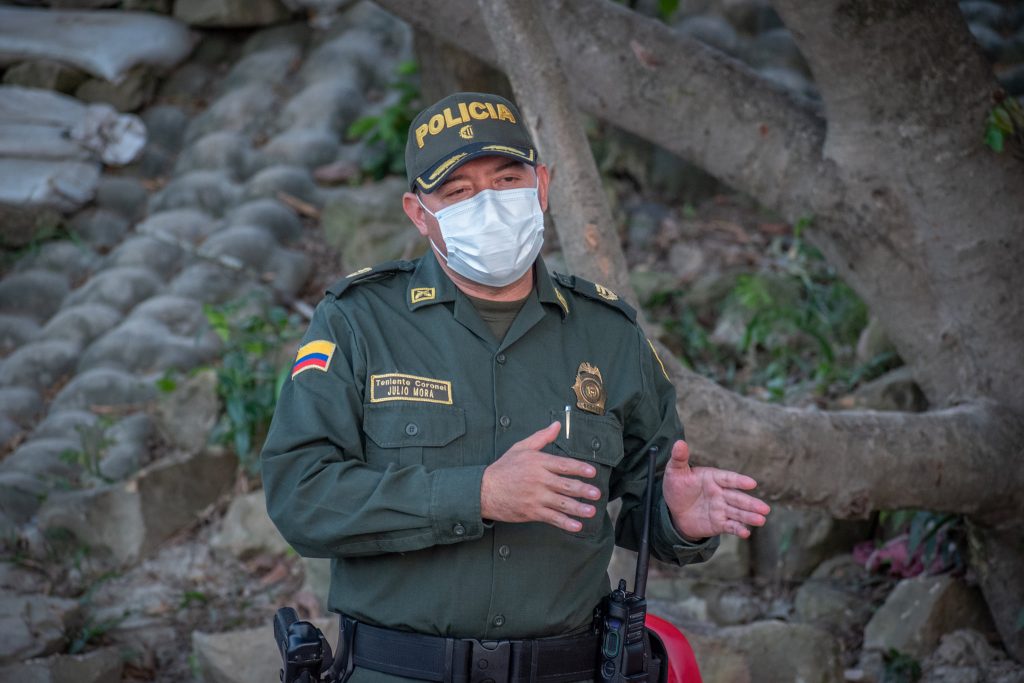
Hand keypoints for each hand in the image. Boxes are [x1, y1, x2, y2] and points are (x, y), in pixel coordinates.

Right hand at [481, 421, 601, 532]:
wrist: (483, 490)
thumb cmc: (503, 468)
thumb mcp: (520, 448)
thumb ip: (541, 437)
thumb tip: (557, 424)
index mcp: (537, 462)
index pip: (563, 464)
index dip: (579, 468)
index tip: (592, 472)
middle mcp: (538, 479)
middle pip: (565, 485)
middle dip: (582, 490)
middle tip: (597, 493)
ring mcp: (535, 497)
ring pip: (561, 503)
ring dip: (578, 508)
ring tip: (592, 511)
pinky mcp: (531, 512)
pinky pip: (551, 518)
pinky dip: (565, 523)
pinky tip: (577, 526)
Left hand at [662, 440, 769, 539]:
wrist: (674, 509)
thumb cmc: (677, 486)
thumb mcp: (675, 471)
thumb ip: (679, 458)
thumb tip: (679, 442)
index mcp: (713, 478)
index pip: (728, 478)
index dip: (739, 481)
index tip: (752, 483)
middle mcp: (720, 493)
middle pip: (737, 498)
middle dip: (751, 503)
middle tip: (765, 508)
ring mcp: (721, 509)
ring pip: (737, 512)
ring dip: (749, 516)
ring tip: (762, 519)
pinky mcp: (719, 523)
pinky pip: (729, 526)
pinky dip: (738, 529)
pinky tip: (746, 533)